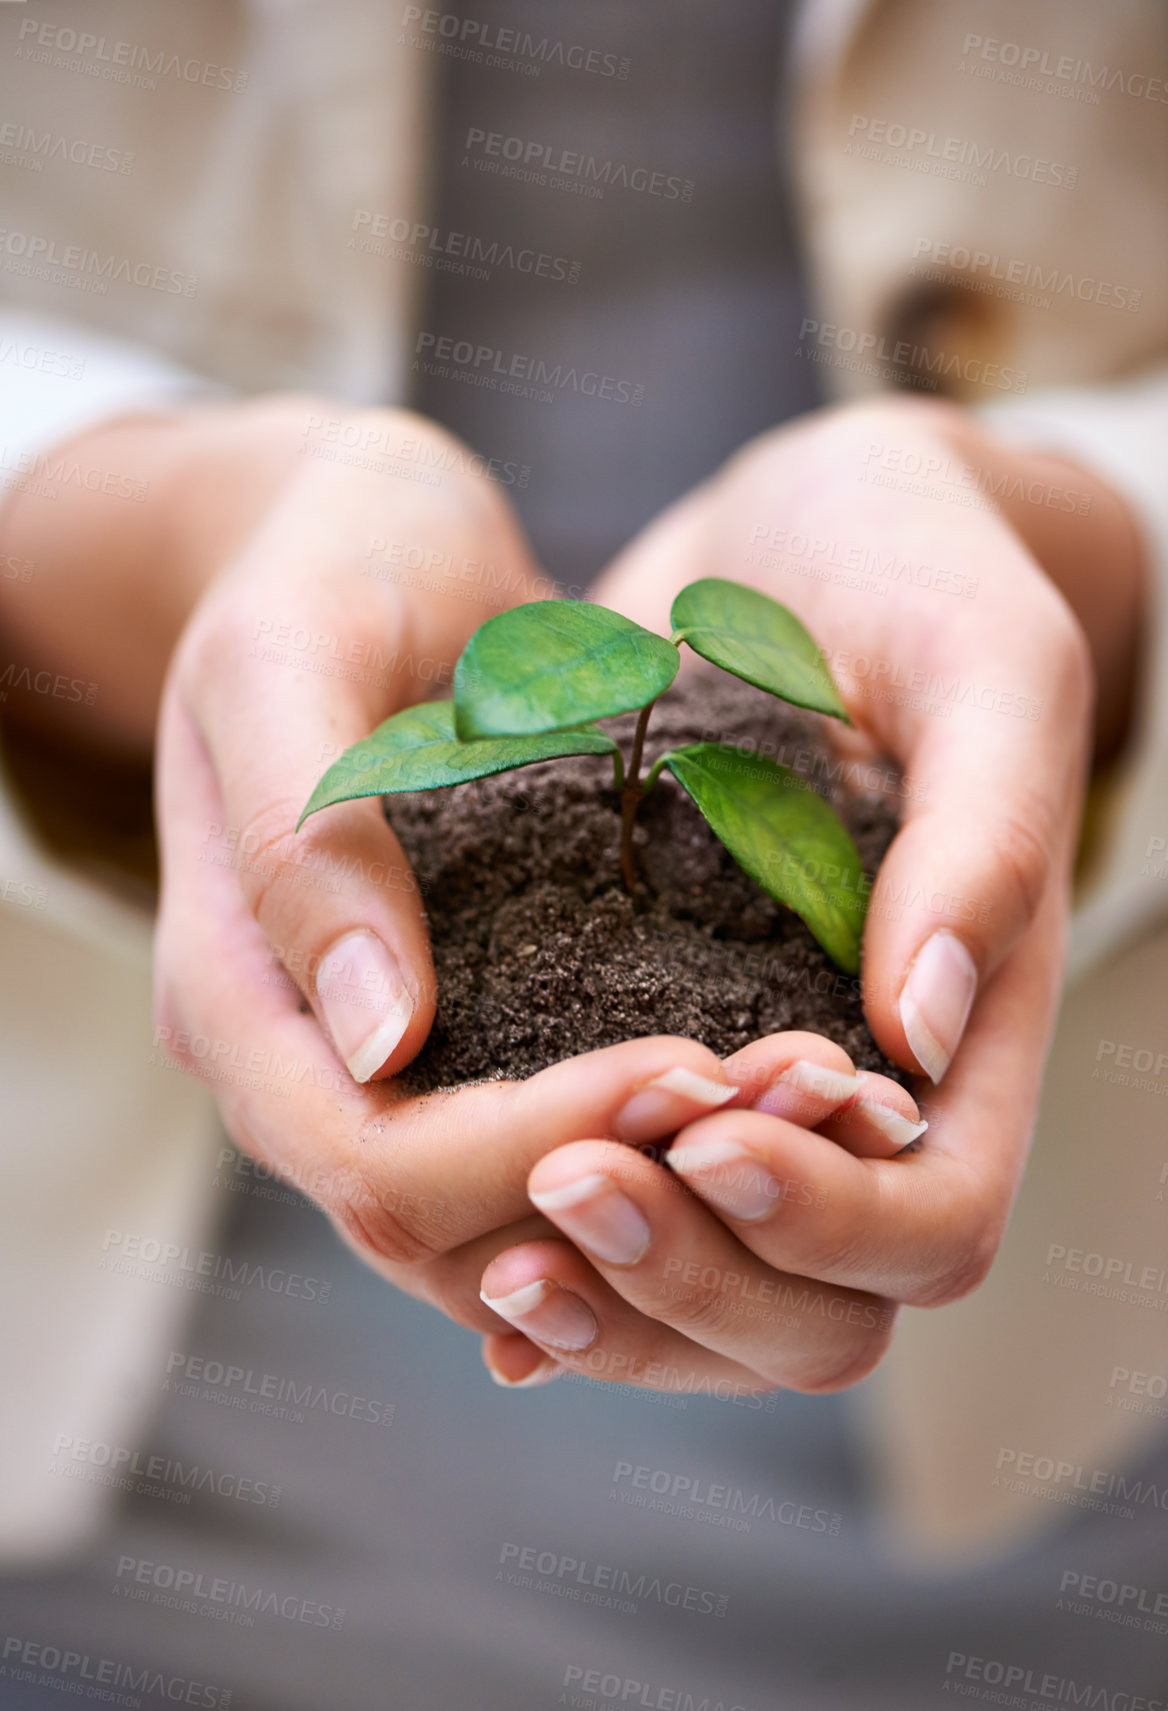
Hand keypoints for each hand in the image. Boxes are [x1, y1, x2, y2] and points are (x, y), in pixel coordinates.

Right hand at [2, 390, 924, 1395]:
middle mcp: (302, 1059)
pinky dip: (666, 1145)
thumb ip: (304, 836)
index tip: (691, 1065)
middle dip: (629, 1184)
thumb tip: (376, 1037)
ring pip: (515, 1219)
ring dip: (670, 1189)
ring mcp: (383, 1058)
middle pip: (448, 1227)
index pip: (371, 1159)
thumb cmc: (323, 562)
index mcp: (233, 993)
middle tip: (793, 1095)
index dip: (531, 1149)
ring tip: (811, 1097)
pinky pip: (559, 1149)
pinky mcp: (468, 1032)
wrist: (363, 539)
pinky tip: (773, 1080)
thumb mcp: (288, 650)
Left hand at [487, 395, 1110, 1388]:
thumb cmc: (921, 570)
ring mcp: (752, 1077)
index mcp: (973, 1022)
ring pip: (702, 1287)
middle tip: (561, 1183)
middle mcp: (865, 1086)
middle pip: (815, 1306)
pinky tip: (462, 1235)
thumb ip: (983, 838)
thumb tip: (922, 1031)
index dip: (830, 1218)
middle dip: (691, 1275)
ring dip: (604, 1295)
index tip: (706, 1126)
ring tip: (492, 1239)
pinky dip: (542, 1242)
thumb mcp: (980, 665)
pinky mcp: (647, 1033)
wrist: (806, 531)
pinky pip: (613, 1194)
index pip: (934, 1218)